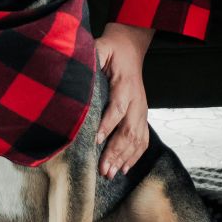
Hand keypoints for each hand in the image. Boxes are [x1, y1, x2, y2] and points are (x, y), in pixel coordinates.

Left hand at [94, 22, 153, 177]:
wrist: (131, 47)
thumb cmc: (112, 49)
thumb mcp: (100, 47)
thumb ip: (92, 56)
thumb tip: (78, 67)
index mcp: (125, 85)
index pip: (117, 108)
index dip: (108, 125)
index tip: (96, 141)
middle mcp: (137, 101)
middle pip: (128, 130)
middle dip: (116, 152)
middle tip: (103, 170)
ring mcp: (142, 110)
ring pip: (137, 138)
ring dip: (124, 158)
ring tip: (111, 174)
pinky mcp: (142, 115)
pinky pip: (143, 139)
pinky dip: (135, 156)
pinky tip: (125, 168)